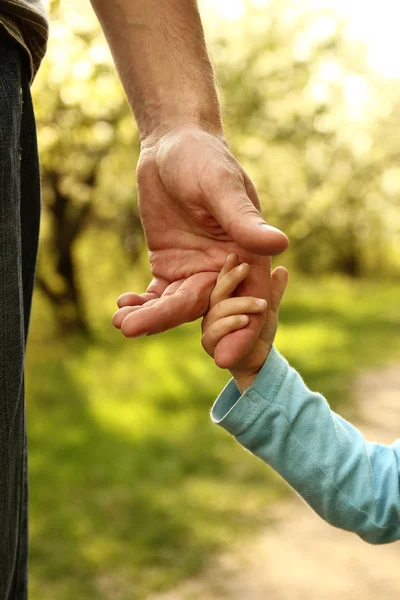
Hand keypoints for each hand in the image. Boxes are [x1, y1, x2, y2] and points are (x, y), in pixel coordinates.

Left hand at [112, 126, 287, 367]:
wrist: (172, 146)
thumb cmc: (204, 158)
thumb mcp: (221, 186)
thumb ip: (244, 219)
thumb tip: (280, 245)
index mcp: (248, 255)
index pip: (249, 301)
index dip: (241, 331)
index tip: (222, 359)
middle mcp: (224, 270)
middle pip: (204, 309)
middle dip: (168, 321)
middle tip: (134, 330)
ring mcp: (195, 271)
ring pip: (175, 306)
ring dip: (149, 316)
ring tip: (120, 322)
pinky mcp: (169, 267)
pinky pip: (157, 295)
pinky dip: (141, 304)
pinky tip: (122, 305)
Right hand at [201, 253, 287, 392]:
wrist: (258, 361)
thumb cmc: (258, 334)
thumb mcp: (268, 311)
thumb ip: (273, 292)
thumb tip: (281, 269)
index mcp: (223, 301)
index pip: (222, 281)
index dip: (227, 268)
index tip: (235, 255)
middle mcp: (212, 311)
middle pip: (218, 291)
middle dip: (231, 278)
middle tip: (246, 268)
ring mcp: (208, 327)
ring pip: (219, 310)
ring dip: (241, 305)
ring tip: (260, 305)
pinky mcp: (209, 342)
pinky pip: (216, 330)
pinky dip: (231, 324)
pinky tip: (245, 320)